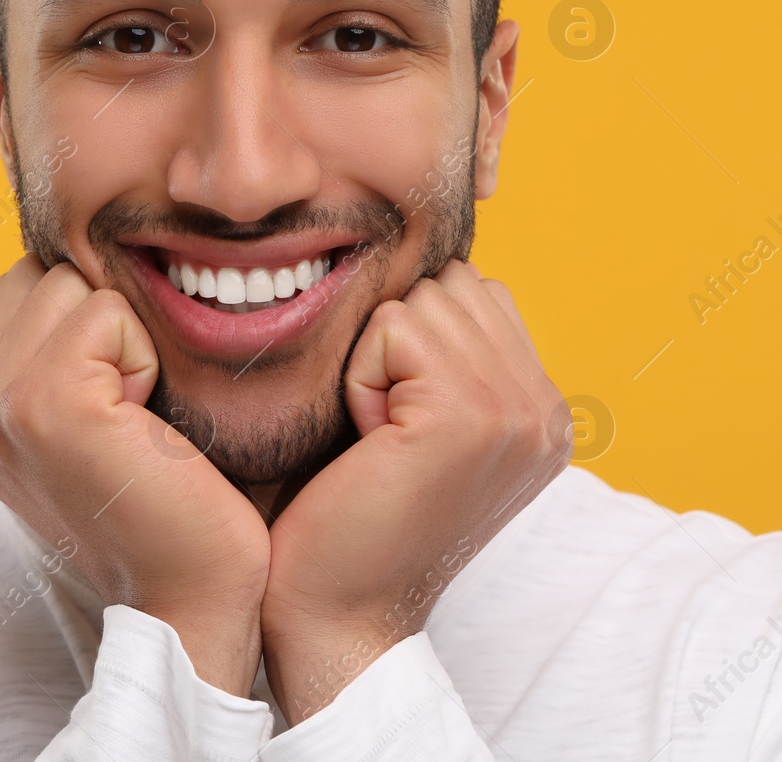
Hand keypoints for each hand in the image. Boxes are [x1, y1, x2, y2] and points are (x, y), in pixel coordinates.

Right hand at [0, 255, 269, 695]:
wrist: (187, 592)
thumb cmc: (156, 499)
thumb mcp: (78, 416)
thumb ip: (44, 347)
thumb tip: (66, 257)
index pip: (20, 286)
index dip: (83, 326)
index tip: (106, 411)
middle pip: (41, 274)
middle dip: (98, 324)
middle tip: (123, 415)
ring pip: (72, 284)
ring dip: (123, 338)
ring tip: (131, 418)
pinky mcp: (43, 400)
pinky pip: (106, 311)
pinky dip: (144, 355)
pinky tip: (142, 422)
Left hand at [259, 259, 568, 722]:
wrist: (339, 610)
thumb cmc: (351, 514)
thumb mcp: (420, 428)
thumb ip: (450, 358)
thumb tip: (429, 276)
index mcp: (544, 412)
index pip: (478, 292)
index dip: (412, 338)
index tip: (399, 424)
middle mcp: (547, 410)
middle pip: (451, 284)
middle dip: (395, 342)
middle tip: (383, 430)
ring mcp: (517, 411)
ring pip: (421, 299)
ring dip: (375, 360)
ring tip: (378, 437)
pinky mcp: (468, 414)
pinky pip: (392, 328)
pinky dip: (358, 378)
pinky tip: (368, 442)